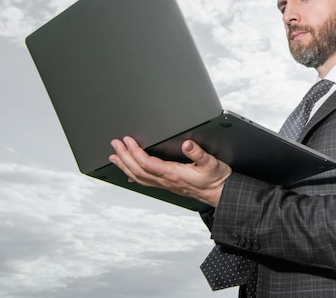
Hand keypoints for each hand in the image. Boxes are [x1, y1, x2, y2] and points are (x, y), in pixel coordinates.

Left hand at [109, 137, 231, 206]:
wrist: (221, 193)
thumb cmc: (216, 179)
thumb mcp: (211, 162)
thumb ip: (199, 153)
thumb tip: (187, 144)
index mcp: (174, 174)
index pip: (147, 163)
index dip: (135, 152)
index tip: (127, 140)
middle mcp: (167, 180)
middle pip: (138, 170)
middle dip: (124, 156)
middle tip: (115, 144)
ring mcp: (166, 184)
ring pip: (139, 177)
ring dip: (125, 166)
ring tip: (115, 157)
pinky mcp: (168, 185)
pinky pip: (146, 182)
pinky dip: (134, 177)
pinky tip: (129, 174)